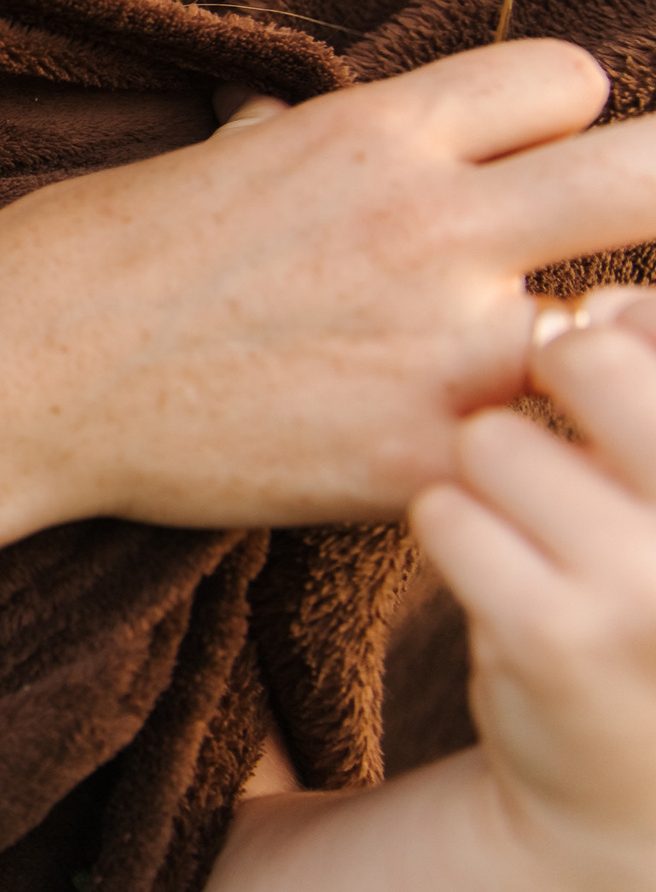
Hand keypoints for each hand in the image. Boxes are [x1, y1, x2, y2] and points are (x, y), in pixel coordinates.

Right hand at [0, 40, 655, 531]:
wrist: (15, 381)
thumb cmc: (83, 256)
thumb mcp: (209, 153)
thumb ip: (305, 141)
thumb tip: (304, 122)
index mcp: (375, 132)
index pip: (572, 83)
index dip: (555, 120)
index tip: (523, 157)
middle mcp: (431, 227)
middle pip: (652, 181)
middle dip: (648, 199)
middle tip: (604, 233)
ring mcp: (439, 352)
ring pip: (601, 336)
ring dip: (552, 347)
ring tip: (461, 364)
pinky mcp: (419, 460)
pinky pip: (520, 443)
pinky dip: (483, 443)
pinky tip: (403, 440)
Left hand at [412, 294, 655, 891]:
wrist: (627, 776)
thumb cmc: (647, 583)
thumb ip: (651, 380)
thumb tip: (601, 302)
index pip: (655, 327)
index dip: (624, 333)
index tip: (610, 385)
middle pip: (589, 358)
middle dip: (551, 371)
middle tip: (558, 428)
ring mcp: (650, 587)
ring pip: (494, 439)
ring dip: (490, 471)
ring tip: (536, 526)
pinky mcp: (554, 635)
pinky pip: (445, 510)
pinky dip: (454, 528)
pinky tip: (498, 573)